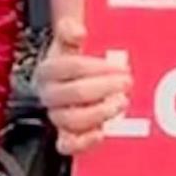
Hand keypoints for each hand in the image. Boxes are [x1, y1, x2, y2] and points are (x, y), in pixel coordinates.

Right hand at [37, 12, 131, 154]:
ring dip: (98, 112)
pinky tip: (102, 132)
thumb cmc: (77, 62)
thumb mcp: (71, 42)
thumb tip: (76, 30)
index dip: (95, 67)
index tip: (119, 65)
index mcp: (48, 70)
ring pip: (70, 119)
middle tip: (127, 82)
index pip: (67, 67)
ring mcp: (57, 116)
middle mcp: (49, 94)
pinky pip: (67, 145)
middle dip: (103, 87)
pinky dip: (83, 142)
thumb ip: (70, 31)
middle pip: (72, 93)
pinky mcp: (66, 137)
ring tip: (121, 103)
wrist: (74, 81)